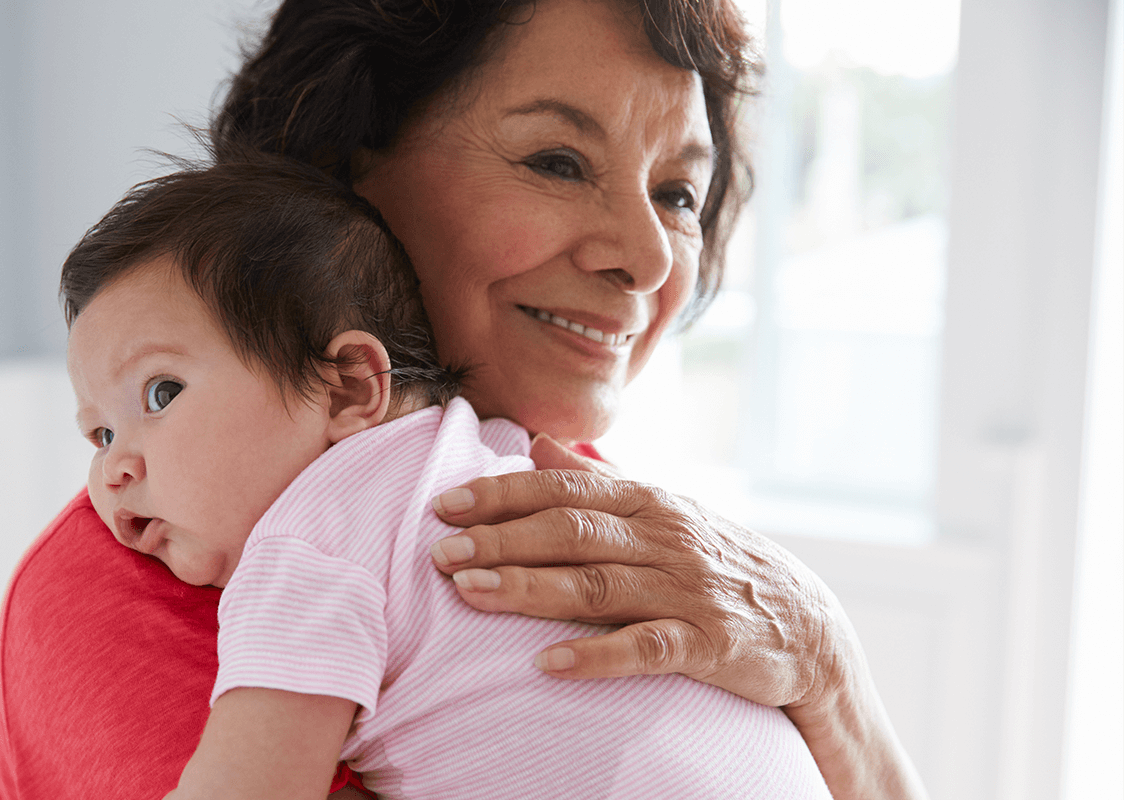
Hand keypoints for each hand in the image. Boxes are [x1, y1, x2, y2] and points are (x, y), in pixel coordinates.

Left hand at [428, 433, 848, 708]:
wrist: (809, 628)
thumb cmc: (716, 564)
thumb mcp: (662, 511)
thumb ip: (597, 479)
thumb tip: (533, 442)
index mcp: (647, 501)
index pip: (563, 489)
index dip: (502, 495)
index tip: (444, 506)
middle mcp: (665, 537)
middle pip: (571, 533)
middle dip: (501, 540)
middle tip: (440, 554)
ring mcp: (688, 591)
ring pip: (598, 586)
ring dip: (529, 589)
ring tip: (471, 594)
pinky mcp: (710, 645)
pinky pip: (647, 649)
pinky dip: (596, 655)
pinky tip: (546, 664)